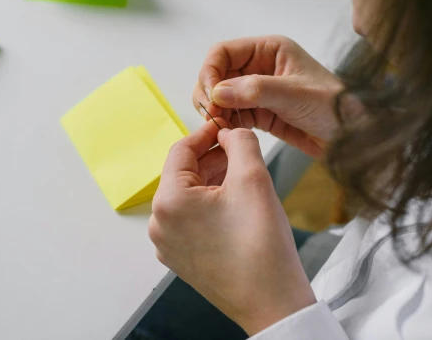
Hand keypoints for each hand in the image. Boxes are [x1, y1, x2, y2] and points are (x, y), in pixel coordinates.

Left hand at [149, 123, 315, 335]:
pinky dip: (208, 205)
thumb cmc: (262, 246)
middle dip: (211, 158)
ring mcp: (167, 244)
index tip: (227, 126)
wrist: (273, 304)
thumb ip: (239, 142)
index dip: (206, 133)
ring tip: (241, 174)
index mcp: (168, 201)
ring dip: (211, 180)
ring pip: (186, 196)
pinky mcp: (180, 258)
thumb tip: (229, 132)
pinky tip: (234, 202)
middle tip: (240, 148)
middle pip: (182, 174)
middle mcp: (158, 223)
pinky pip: (189, 219)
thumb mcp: (254, 178)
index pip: (181, 150)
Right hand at [193, 36, 342, 157]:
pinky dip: (226, 123)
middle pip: (217, 74)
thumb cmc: (336, 106)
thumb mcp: (295, 95)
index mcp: (269, 49)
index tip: (209, 96)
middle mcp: (260, 66)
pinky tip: (229, 133)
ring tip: (221, 126)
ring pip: (221, 96)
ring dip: (216, 110)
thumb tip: (217, 92)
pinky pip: (233, 114)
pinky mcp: (261, 113)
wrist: (356, 137)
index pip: (223, 52)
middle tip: (212, 115)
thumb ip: (255, 91)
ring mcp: (259, 91)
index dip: (210, 71)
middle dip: (209, 93)